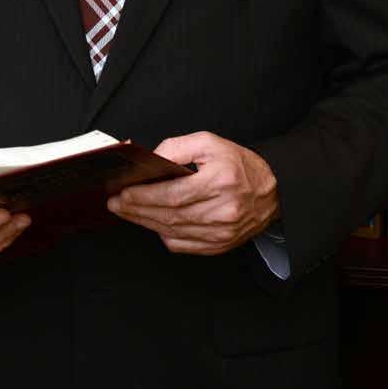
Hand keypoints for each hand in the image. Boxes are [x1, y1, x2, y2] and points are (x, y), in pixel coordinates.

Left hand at [107, 131, 279, 254]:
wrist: (273, 190)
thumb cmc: (239, 163)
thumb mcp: (209, 142)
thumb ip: (176, 148)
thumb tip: (150, 161)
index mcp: (221, 181)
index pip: (172, 194)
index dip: (142, 196)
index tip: (121, 192)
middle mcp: (223, 211)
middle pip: (168, 215)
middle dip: (136, 209)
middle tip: (114, 203)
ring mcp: (222, 233)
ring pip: (172, 232)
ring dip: (144, 222)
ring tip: (126, 211)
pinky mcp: (220, 246)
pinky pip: (183, 245)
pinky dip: (164, 234)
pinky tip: (151, 222)